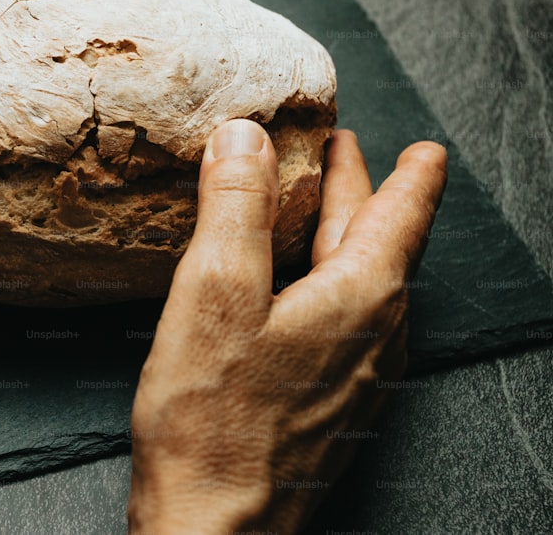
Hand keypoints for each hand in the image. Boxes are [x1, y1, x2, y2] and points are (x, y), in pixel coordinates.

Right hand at [128, 120, 446, 532]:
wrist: (215, 529)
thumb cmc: (212, 420)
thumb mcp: (213, 291)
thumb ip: (234, 206)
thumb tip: (246, 137)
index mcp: (361, 296)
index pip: (402, 211)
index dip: (407, 171)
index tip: (421, 148)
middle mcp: (377, 335)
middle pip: (379, 242)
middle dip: (362, 193)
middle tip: (340, 156)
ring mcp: (360, 376)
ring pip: (362, 284)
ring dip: (342, 239)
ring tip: (313, 212)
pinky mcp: (332, 405)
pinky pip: (343, 323)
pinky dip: (324, 285)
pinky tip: (288, 292)